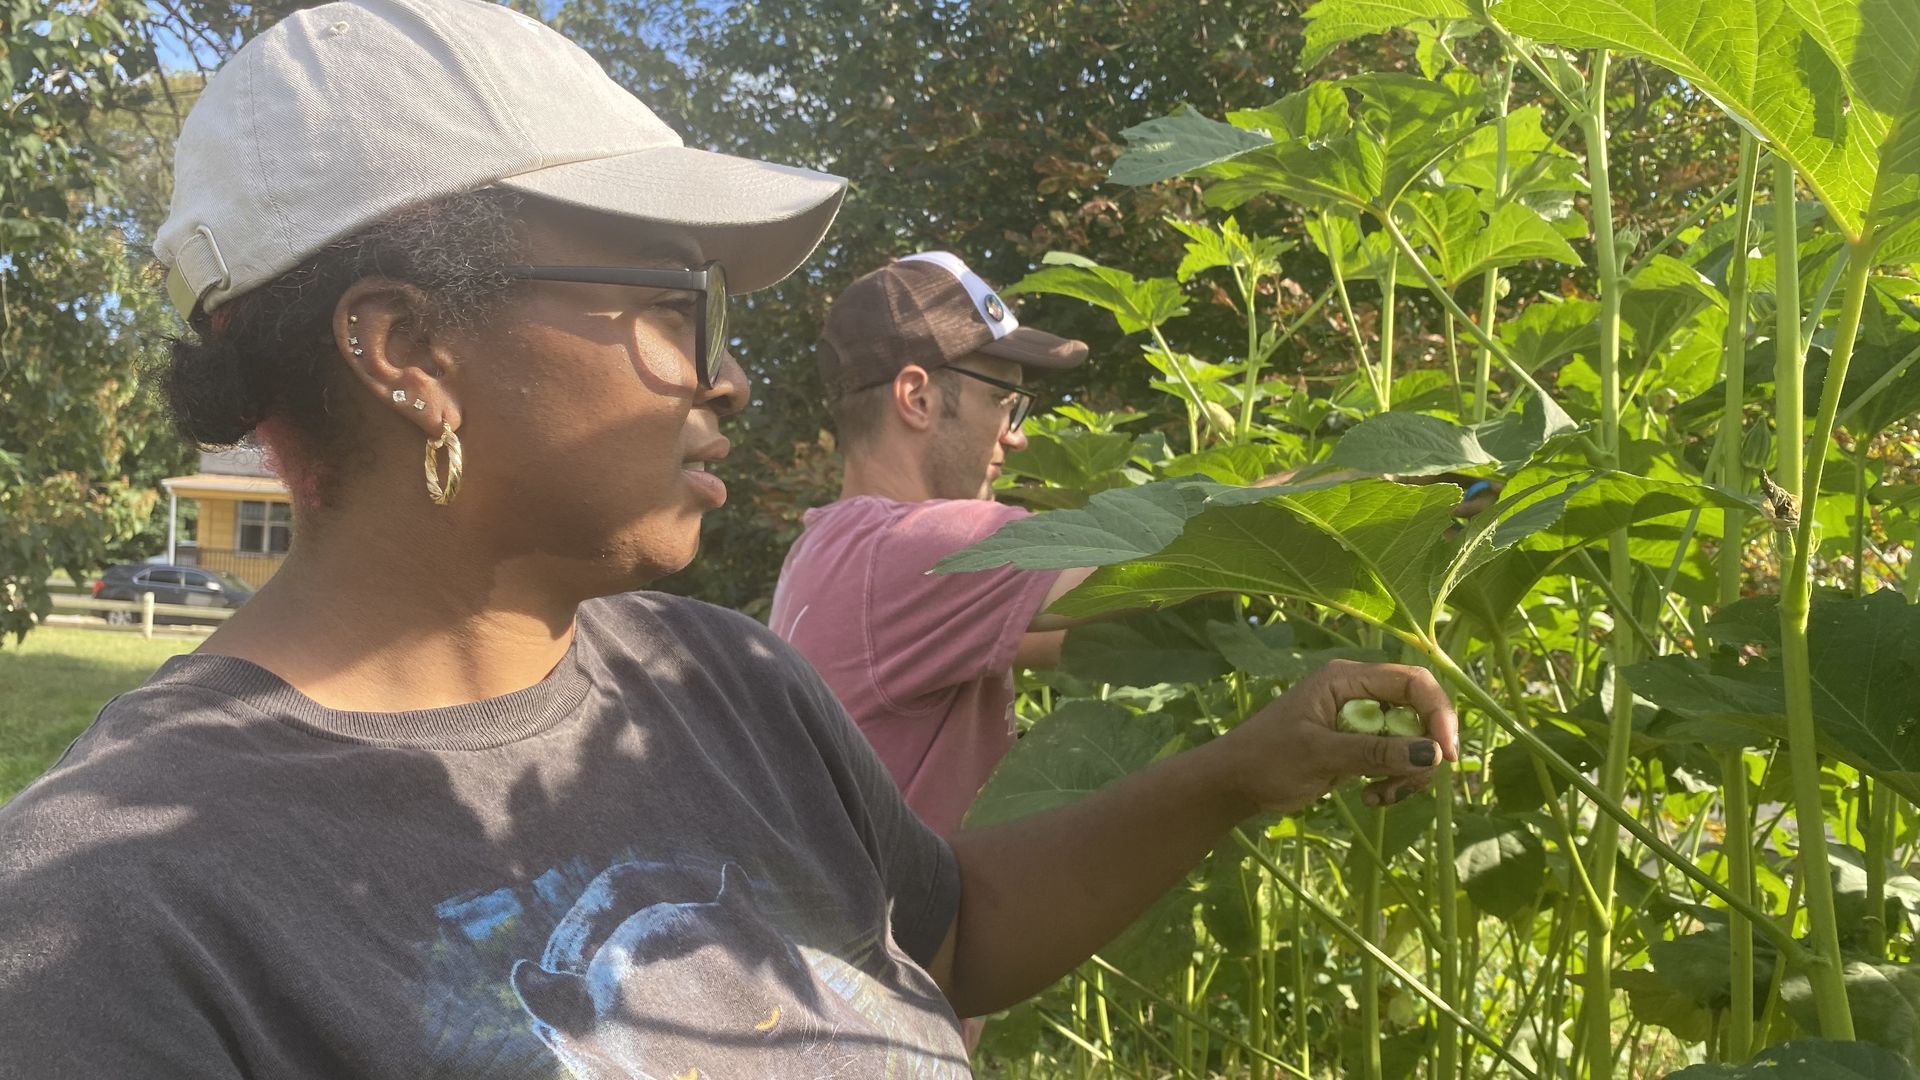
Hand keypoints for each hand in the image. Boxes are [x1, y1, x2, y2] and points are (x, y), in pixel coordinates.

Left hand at [1213, 660, 1460, 813]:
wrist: (1235, 783)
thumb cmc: (1267, 760)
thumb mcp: (1319, 755)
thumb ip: (1374, 752)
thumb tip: (1430, 754)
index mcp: (1347, 678)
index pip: (1413, 682)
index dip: (1438, 713)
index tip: (1445, 755)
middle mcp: (1359, 692)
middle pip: (1419, 712)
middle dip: (1423, 751)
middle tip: (1409, 785)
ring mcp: (1360, 719)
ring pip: (1412, 740)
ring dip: (1408, 772)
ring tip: (1381, 797)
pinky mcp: (1359, 745)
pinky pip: (1396, 758)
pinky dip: (1394, 780)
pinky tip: (1372, 799)